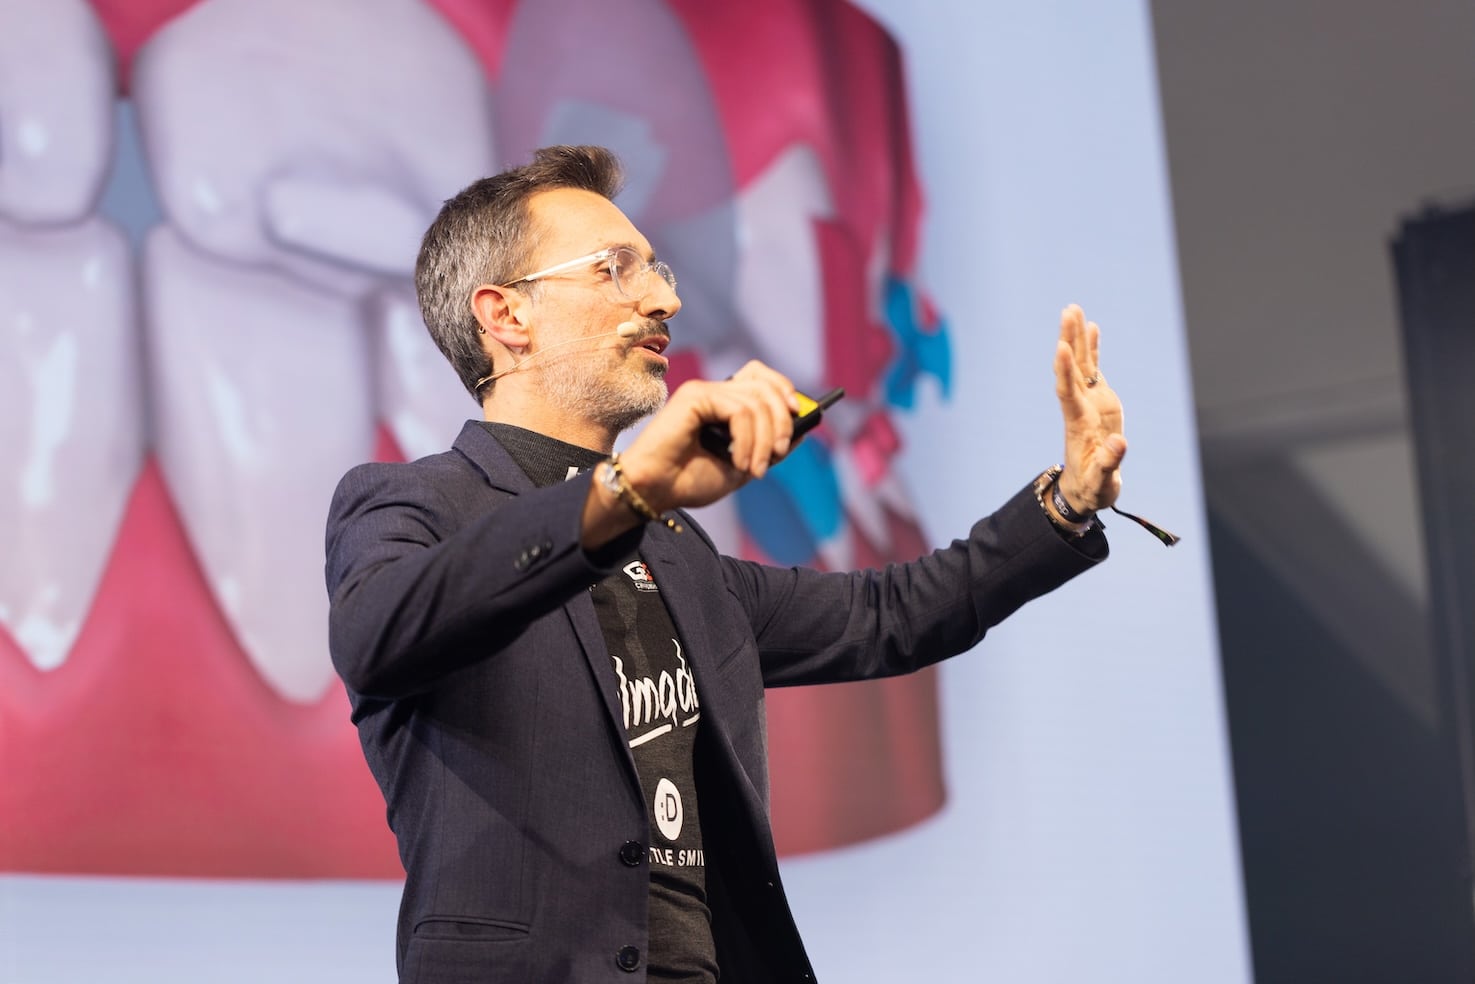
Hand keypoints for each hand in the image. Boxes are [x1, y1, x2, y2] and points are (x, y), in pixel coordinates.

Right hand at [619, 360, 798, 511]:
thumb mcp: (744, 465)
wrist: (655, 491)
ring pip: (756, 402)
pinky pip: (739, 410)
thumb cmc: (690, 480)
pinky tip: (736, 461)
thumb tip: (802, 429)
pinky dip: (746, 439)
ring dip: (762, 440)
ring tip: (751, 469)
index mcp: (724, 404)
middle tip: (775, 453)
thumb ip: (769, 447)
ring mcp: (704, 392)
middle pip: (765, 385)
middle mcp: (715, 393)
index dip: (783, 390)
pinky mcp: (695, 396)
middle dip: (780, 421)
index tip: (797, 414)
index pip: (761, 378)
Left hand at [1053, 304, 1125, 512]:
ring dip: (1077, 338)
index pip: (1067, 392)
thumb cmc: (1091, 488)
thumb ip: (1108, 464)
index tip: (1061, 347)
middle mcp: (1079, 408)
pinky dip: (1092, 350)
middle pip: (1071, 370)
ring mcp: (1088, 402)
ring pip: (1081, 365)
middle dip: (1069, 341)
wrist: (1087, 489)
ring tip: (1073, 310)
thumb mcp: (1100, 482)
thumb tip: (1119, 444)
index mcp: (1078, 424)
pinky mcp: (1099, 402)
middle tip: (1068, 312)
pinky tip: (1090, 327)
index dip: (1064, 371)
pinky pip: (1093, 371)